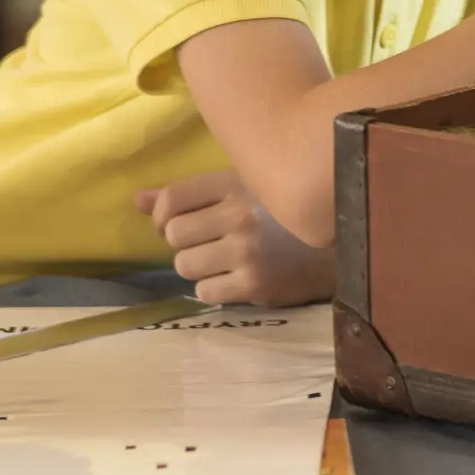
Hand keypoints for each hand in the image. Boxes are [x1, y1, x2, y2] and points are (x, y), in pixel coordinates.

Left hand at [135, 170, 334, 307]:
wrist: (338, 248)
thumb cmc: (284, 215)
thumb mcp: (243, 190)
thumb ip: (190, 195)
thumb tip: (136, 201)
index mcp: (237, 183)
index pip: (172, 199)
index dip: (162, 216)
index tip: (173, 223)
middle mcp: (240, 213)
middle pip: (174, 235)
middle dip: (186, 243)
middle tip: (211, 243)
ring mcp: (247, 250)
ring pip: (185, 266)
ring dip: (199, 267)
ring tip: (226, 261)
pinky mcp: (254, 284)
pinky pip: (205, 292)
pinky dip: (216, 288)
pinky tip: (239, 278)